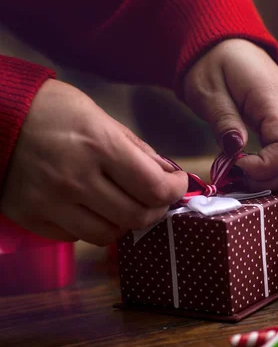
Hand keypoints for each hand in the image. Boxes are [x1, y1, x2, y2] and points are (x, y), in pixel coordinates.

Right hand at [0, 79, 187, 245]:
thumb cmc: (52, 110)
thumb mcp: (101, 117)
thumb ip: (138, 150)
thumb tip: (168, 175)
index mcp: (99, 145)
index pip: (153, 187)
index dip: (174, 190)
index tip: (177, 184)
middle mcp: (76, 178)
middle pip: (136, 217)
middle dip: (156, 209)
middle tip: (156, 198)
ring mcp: (50, 201)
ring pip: (108, 235)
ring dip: (124, 222)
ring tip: (123, 204)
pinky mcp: (30, 216)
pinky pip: (76, 237)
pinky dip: (92, 226)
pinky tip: (90, 207)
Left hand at [183, 39, 277, 190]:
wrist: (227, 45)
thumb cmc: (214, 64)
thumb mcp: (208, 90)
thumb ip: (223, 119)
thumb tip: (235, 149)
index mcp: (274, 100)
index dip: (266, 167)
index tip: (236, 166)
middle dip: (270, 180)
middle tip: (236, 179)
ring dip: (273, 180)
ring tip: (240, 178)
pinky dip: (273, 172)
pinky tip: (248, 172)